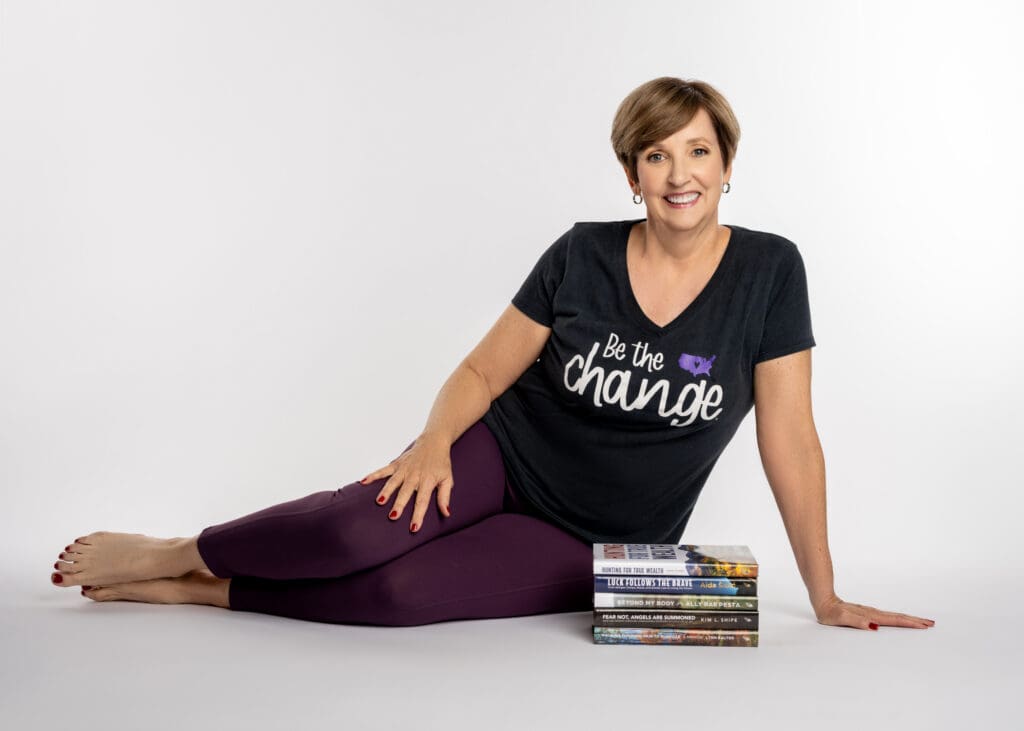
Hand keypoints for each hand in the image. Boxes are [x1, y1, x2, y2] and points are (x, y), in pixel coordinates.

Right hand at [360, 433, 453, 532]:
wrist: (434, 441)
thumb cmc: (441, 463)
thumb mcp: (447, 479)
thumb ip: (444, 496)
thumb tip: (446, 513)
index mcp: (428, 480)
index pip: (422, 501)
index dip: (418, 515)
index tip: (414, 528)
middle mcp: (415, 475)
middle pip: (406, 492)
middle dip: (399, 504)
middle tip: (393, 516)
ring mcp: (404, 468)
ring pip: (393, 481)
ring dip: (386, 491)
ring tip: (379, 502)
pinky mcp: (397, 463)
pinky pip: (383, 470)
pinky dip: (373, 475)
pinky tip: (363, 481)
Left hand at [813, 594, 934, 629]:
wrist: (823, 601)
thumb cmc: (830, 613)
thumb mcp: (840, 619)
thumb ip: (856, 622)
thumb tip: (873, 626)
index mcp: (869, 616)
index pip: (893, 620)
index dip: (909, 623)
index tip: (924, 625)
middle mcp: (872, 613)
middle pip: (897, 617)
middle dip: (915, 620)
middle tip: (931, 623)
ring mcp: (870, 612)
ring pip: (894, 616)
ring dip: (909, 619)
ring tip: (922, 622)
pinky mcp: (867, 613)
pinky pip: (887, 616)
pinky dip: (897, 618)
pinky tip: (899, 620)